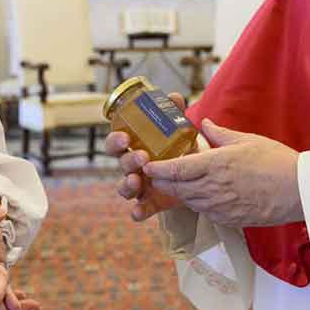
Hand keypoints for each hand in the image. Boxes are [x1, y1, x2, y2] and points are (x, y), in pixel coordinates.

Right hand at [105, 92, 187, 221]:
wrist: (195, 173)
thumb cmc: (178, 147)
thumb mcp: (177, 130)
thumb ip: (174, 113)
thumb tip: (173, 97)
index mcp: (133, 146)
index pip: (114, 142)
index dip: (115, 140)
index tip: (125, 137)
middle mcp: (131, 165)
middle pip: (119, 163)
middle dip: (126, 160)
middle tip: (141, 157)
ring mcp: (139, 185)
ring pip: (124, 187)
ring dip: (127, 184)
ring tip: (136, 181)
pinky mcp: (150, 201)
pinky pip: (139, 209)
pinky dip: (137, 212)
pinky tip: (138, 213)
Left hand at [143, 118, 302, 227]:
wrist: (300, 191)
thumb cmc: (276, 161)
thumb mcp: (246, 140)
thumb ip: (219, 134)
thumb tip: (203, 123)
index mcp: (215, 165)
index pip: (176, 169)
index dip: (158, 169)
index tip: (147, 166)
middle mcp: (214, 188)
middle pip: (177, 189)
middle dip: (163, 183)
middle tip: (154, 176)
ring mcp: (221, 207)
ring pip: (189, 202)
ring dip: (179, 194)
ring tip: (174, 185)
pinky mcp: (230, 220)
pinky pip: (205, 213)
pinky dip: (198, 204)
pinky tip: (200, 197)